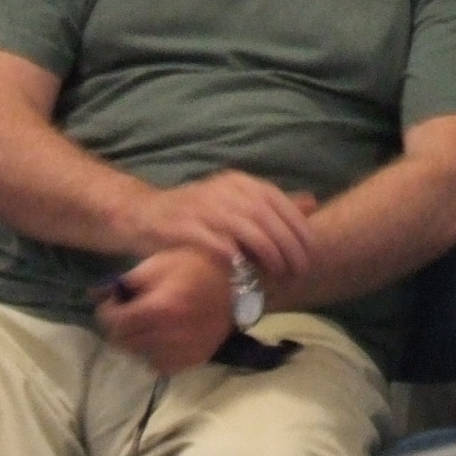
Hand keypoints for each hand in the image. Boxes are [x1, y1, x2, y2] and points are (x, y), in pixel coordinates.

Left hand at [95, 247, 235, 372]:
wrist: (241, 282)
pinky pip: (161, 365)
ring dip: (136, 342)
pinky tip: (162, 338)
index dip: (106, 312)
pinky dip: (156, 354)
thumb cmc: (198, 265)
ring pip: (140, 356)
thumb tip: (96, 294)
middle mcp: (169, 335)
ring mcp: (183, 351)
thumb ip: (127, 281)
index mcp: (159, 308)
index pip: (113, 322)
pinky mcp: (194, 360)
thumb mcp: (160, 262)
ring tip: (144, 325)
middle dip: (119, 327)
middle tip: (126, 313)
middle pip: (124, 342)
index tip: (111, 303)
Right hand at [132, 171, 317, 280]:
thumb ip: (271, 204)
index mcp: (239, 182)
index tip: (312, 250)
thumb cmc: (196, 213)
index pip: (277, 200)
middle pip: (265, 216)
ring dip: (266, 252)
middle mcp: (223, 190)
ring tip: (277, 273)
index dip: (298, 225)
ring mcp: (201, 207)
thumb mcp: (236, 202)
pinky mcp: (181, 227)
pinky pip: (212, 240)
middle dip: (287, 244)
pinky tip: (243, 269)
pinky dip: (231, 254)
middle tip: (299, 269)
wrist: (143, 213)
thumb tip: (312, 203)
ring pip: (244, 228)